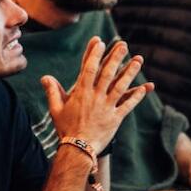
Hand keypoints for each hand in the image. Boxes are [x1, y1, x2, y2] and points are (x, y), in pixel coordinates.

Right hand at [42, 37, 151, 155]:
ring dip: (130, 72)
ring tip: (138, 60)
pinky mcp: (116, 118)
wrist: (78, 149)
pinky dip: (137, 96)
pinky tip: (145, 88)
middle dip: (116, 57)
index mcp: (81, 93)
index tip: (99, 41)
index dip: (94, 54)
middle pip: (107, 73)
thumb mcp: (56, 109)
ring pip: (121, 86)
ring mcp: (107, 107)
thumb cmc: (65, 129)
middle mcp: (95, 97)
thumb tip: (45, 77)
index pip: (88, 68)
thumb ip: (52, 91)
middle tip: (123, 44)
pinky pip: (128, 105)